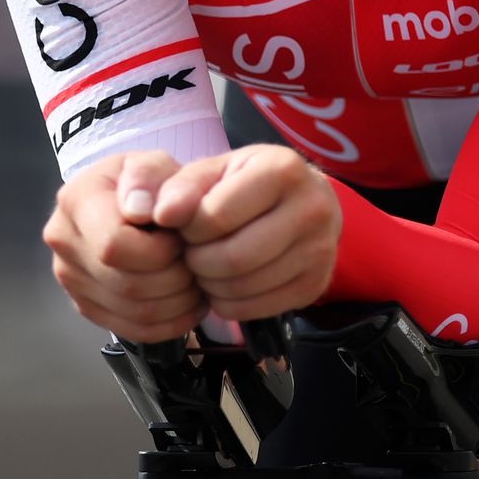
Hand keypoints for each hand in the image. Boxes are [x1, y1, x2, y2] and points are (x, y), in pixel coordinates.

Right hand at [42, 150, 206, 341]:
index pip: (114, 246)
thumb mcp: (154, 163)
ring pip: (132, 312)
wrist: (131, 202)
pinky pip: (132, 329)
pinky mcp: (86, 304)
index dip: (159, 251)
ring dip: (178, 304)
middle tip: (198, 263)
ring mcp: (71, 278)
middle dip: (175, 279)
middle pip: (126, 284)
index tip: (180, 238)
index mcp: (76, 201)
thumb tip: (139, 209)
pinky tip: (187, 303)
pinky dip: (169, 323)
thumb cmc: (146, 183)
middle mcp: (64, 242)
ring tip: (197, 282)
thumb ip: (150, 176)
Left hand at [149, 144, 340, 321]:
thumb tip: (158, 214)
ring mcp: (319, 250)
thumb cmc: (250, 184)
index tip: (185, 226)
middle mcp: (310, 208)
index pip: (216, 217)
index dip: (188, 229)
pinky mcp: (316, 285)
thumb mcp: (215, 170)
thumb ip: (180, 186)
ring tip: (207, 267)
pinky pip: (257, 309)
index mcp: (281, 169)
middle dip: (198, 262)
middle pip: (233, 258)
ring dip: (211, 285)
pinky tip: (225, 285)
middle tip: (192, 253)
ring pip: (244, 287)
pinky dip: (229, 303)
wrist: (307, 201)